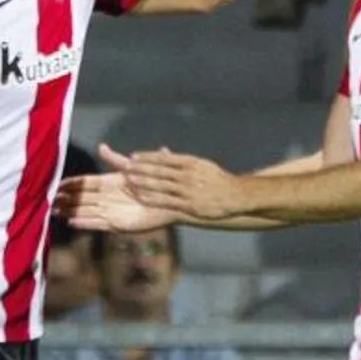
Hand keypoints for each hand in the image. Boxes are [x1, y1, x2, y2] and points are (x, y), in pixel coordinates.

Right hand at [56, 148, 179, 231]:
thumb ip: (115, 160)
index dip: (71, 184)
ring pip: (85, 211)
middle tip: (48, 200)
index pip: (85, 183)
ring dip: (70, 211)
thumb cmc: (154, 182)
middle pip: (81, 199)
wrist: (170, 200)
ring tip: (54, 212)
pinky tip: (71, 222)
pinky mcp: (117, 224)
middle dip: (65, 200)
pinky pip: (97, 224)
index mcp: (110, 183)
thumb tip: (100, 147)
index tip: (56, 184)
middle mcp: (108, 198)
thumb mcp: (133, 169)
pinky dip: (84, 223)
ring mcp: (111, 211)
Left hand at [117, 145, 244, 219]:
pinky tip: (141, 197)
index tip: (134, 156)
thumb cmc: (217, 180)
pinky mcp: (189, 205)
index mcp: (191, 163)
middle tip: (124, 167)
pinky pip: (166, 201)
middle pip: (159, 170)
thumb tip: (165, 154)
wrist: (236, 195)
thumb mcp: (202, 165)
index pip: (164, 158)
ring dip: (143, 182)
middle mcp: (188, 175)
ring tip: (128, 180)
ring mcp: (188, 190)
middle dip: (140, 169)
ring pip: (161, 185)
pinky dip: (152, 198)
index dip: (147, 157)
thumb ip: (183, 161)